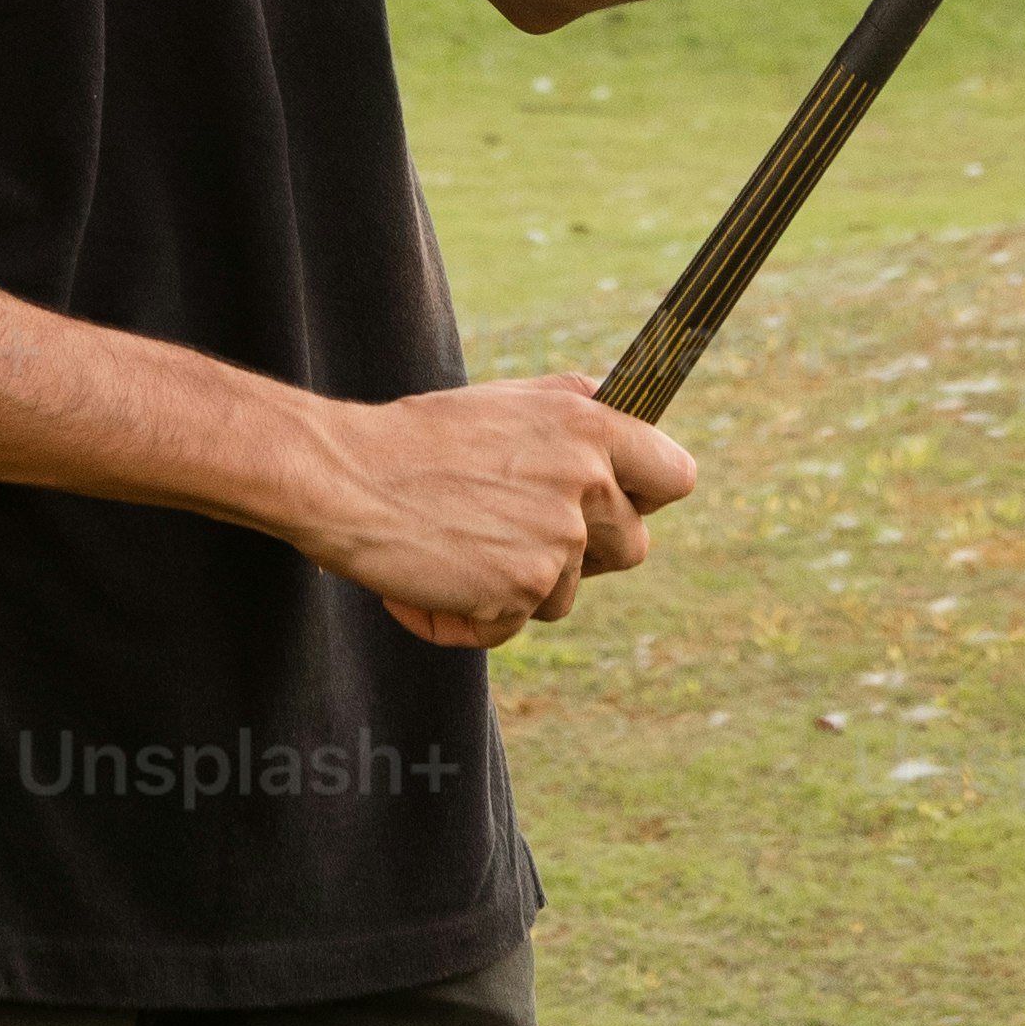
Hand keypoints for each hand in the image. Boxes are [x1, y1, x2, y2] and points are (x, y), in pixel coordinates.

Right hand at [284, 373, 695, 649]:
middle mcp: (585, 482)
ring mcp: (558, 540)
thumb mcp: (508, 401)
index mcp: (590, 427)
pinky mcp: (522, 590)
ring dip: (519, 585)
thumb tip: (620, 407)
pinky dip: (473, 617)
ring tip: (460, 547)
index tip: (622, 502)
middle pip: (632, 548)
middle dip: (585, 553)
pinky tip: (431, 581)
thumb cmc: (421, 437)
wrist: (347, 477)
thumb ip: (572, 408)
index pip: (676, 475)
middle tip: (518, 535)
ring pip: (569, 592)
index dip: (649, 496)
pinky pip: (514, 624)